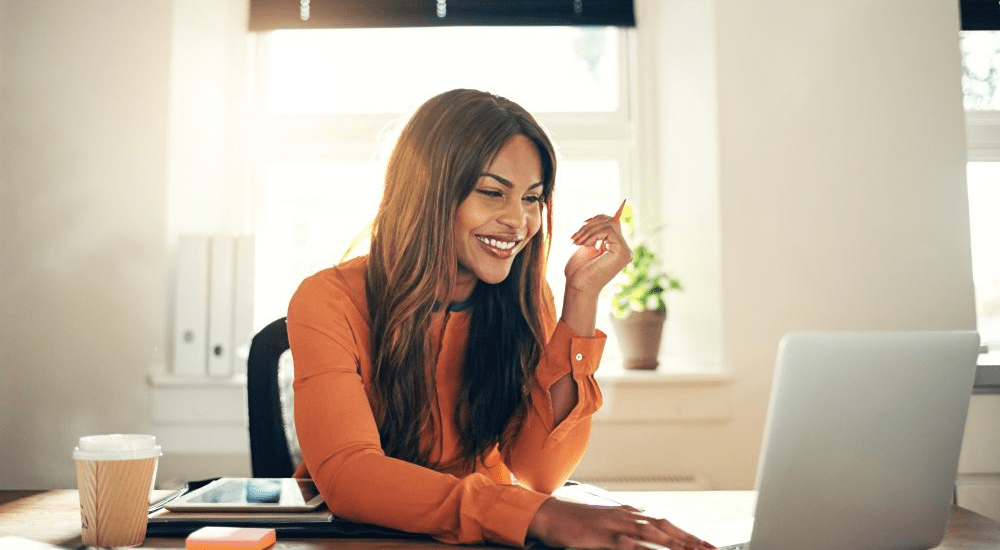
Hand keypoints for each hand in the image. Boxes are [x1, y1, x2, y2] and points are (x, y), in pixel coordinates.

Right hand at [527, 497, 716, 549]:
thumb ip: (627, 522)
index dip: (689, 535)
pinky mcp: (604, 537)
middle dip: (692, 540)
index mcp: (629, 513)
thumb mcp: (605, 520)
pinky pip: (630, 546)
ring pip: (654, 535)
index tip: (708, 545)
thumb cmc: (575, 520)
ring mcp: (616, 526)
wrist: (548, 514)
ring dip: (676, 545)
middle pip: (667, 528)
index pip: (666, 524)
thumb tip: (645, 521)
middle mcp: (627, 516)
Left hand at [565, 200, 632, 297]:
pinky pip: (609, 230)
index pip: (614, 224)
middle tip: (575, 237)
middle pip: (612, 222)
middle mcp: (624, 250)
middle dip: (590, 225)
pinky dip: (593, 234)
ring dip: (588, 230)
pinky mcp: (622, 252)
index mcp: (617, 249)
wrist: (578, 288)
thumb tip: (600, 217)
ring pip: (609, 225)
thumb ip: (596, 234)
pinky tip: (584, 245)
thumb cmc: (579, 272)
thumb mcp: (587, 247)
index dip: (598, 219)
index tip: (583, 223)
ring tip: (576, 242)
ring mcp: (625, 252)